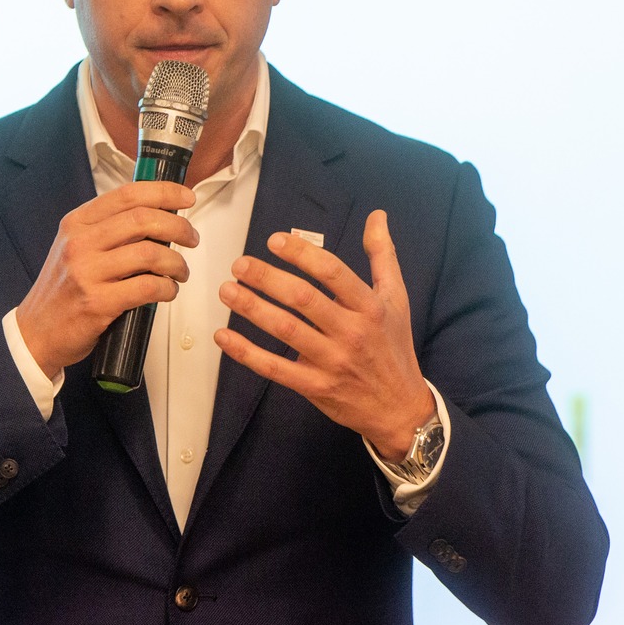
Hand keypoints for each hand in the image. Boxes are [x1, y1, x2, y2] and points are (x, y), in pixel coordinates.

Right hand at [15, 180, 198, 378]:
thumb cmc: (62, 290)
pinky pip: (147, 287)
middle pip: (143, 220)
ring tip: (180, 271)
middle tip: (191, 238)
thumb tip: (156, 217)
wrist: (36, 332)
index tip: (186, 197)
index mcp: (77, 223)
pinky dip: (167, 288)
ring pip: (150, 253)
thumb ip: (108, 229)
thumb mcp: (75, 247)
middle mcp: (80, 243)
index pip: (127, 194)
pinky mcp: (97, 302)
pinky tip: (168, 291)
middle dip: (178, 226)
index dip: (164, 192)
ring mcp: (87, 272)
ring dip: (177, 262)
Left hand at [215, 209, 434, 459]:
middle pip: (303, 299)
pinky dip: (247, 353)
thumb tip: (377, 216)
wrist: (399, 408)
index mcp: (370, 307)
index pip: (333, 273)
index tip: (274, 241)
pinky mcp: (316, 387)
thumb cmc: (394, 347)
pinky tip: (224, 336)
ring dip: (252, 309)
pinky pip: (275, 369)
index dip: (302, 254)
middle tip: (240, 264)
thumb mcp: (397, 299)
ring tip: (227, 291)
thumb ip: (382, 256)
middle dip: (267, 279)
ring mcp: (332, 362)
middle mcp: (351, 332)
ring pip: (286, 331)